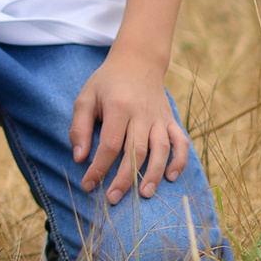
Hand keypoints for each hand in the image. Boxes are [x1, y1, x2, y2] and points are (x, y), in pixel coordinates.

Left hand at [70, 48, 190, 203]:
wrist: (137, 62)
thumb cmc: (107, 83)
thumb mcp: (85, 98)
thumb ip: (79, 128)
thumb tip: (80, 158)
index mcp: (119, 107)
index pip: (110, 144)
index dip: (99, 167)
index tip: (88, 184)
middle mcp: (142, 114)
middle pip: (136, 151)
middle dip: (124, 178)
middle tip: (113, 198)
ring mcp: (160, 118)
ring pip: (160, 150)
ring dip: (153, 174)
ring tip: (143, 195)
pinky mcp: (172, 121)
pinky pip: (181, 143)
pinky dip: (179, 160)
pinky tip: (171, 177)